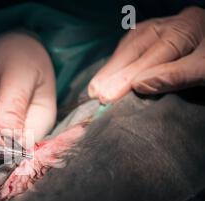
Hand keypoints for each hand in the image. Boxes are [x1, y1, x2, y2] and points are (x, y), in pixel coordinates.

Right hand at [88, 6, 204, 102]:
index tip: (107, 96)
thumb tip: (139, 85)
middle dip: (115, 71)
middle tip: (95, 93)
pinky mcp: (163, 35)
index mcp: (188, 27)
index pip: (153, 54)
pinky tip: (111, 72)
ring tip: (96, 86)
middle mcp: (175, 23)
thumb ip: (177, 75)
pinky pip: (136, 44)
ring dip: (114, 66)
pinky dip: (122, 60)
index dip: (129, 76)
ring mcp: (168, 26)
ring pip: (134, 44)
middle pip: (138, 46)